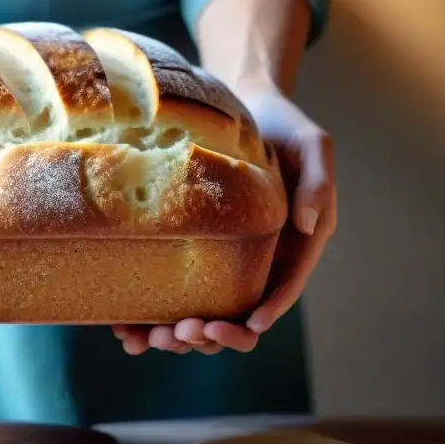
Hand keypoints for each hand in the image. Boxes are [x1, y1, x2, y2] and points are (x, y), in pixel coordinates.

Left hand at [113, 90, 336, 355]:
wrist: (240, 103)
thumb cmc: (282, 124)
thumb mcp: (311, 144)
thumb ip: (318, 183)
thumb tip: (308, 225)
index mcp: (293, 245)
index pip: (282, 288)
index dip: (265, 313)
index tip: (245, 327)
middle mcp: (259, 258)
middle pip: (239, 311)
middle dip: (216, 332)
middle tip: (186, 334)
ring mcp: (224, 256)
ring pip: (204, 310)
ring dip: (181, 332)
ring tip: (152, 340)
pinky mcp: (193, 247)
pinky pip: (175, 288)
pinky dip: (154, 312)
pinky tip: (126, 329)